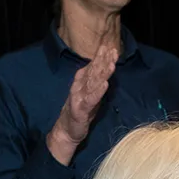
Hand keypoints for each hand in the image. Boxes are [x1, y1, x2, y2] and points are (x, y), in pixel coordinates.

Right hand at [46, 44, 117, 163]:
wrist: (66, 131)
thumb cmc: (80, 112)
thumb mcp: (90, 95)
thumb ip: (95, 82)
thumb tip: (105, 67)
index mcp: (81, 82)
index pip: (93, 68)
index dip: (102, 57)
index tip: (111, 47)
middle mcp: (79, 87)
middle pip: (93, 72)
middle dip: (103, 60)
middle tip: (112, 49)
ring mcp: (79, 97)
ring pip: (92, 83)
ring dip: (102, 73)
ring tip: (111, 63)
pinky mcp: (80, 109)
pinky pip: (91, 99)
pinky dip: (98, 91)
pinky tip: (105, 84)